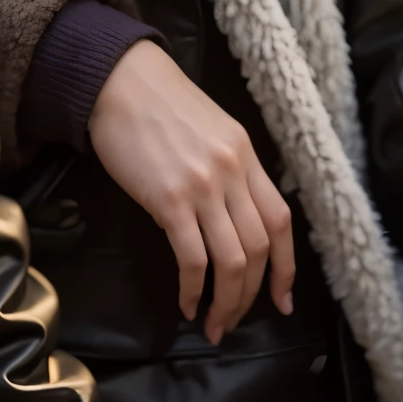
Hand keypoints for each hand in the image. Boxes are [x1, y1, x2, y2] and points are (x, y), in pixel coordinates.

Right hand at [87, 38, 294, 343]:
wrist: (116, 78)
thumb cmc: (157, 101)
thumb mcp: (210, 128)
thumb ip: (229, 168)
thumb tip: (233, 216)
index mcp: (244, 153)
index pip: (280, 221)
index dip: (286, 268)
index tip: (282, 300)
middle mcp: (231, 171)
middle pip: (259, 249)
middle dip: (251, 295)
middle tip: (234, 319)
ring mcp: (202, 186)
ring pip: (233, 262)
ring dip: (227, 302)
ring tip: (214, 323)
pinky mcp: (169, 199)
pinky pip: (193, 258)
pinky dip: (193, 289)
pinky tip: (185, 302)